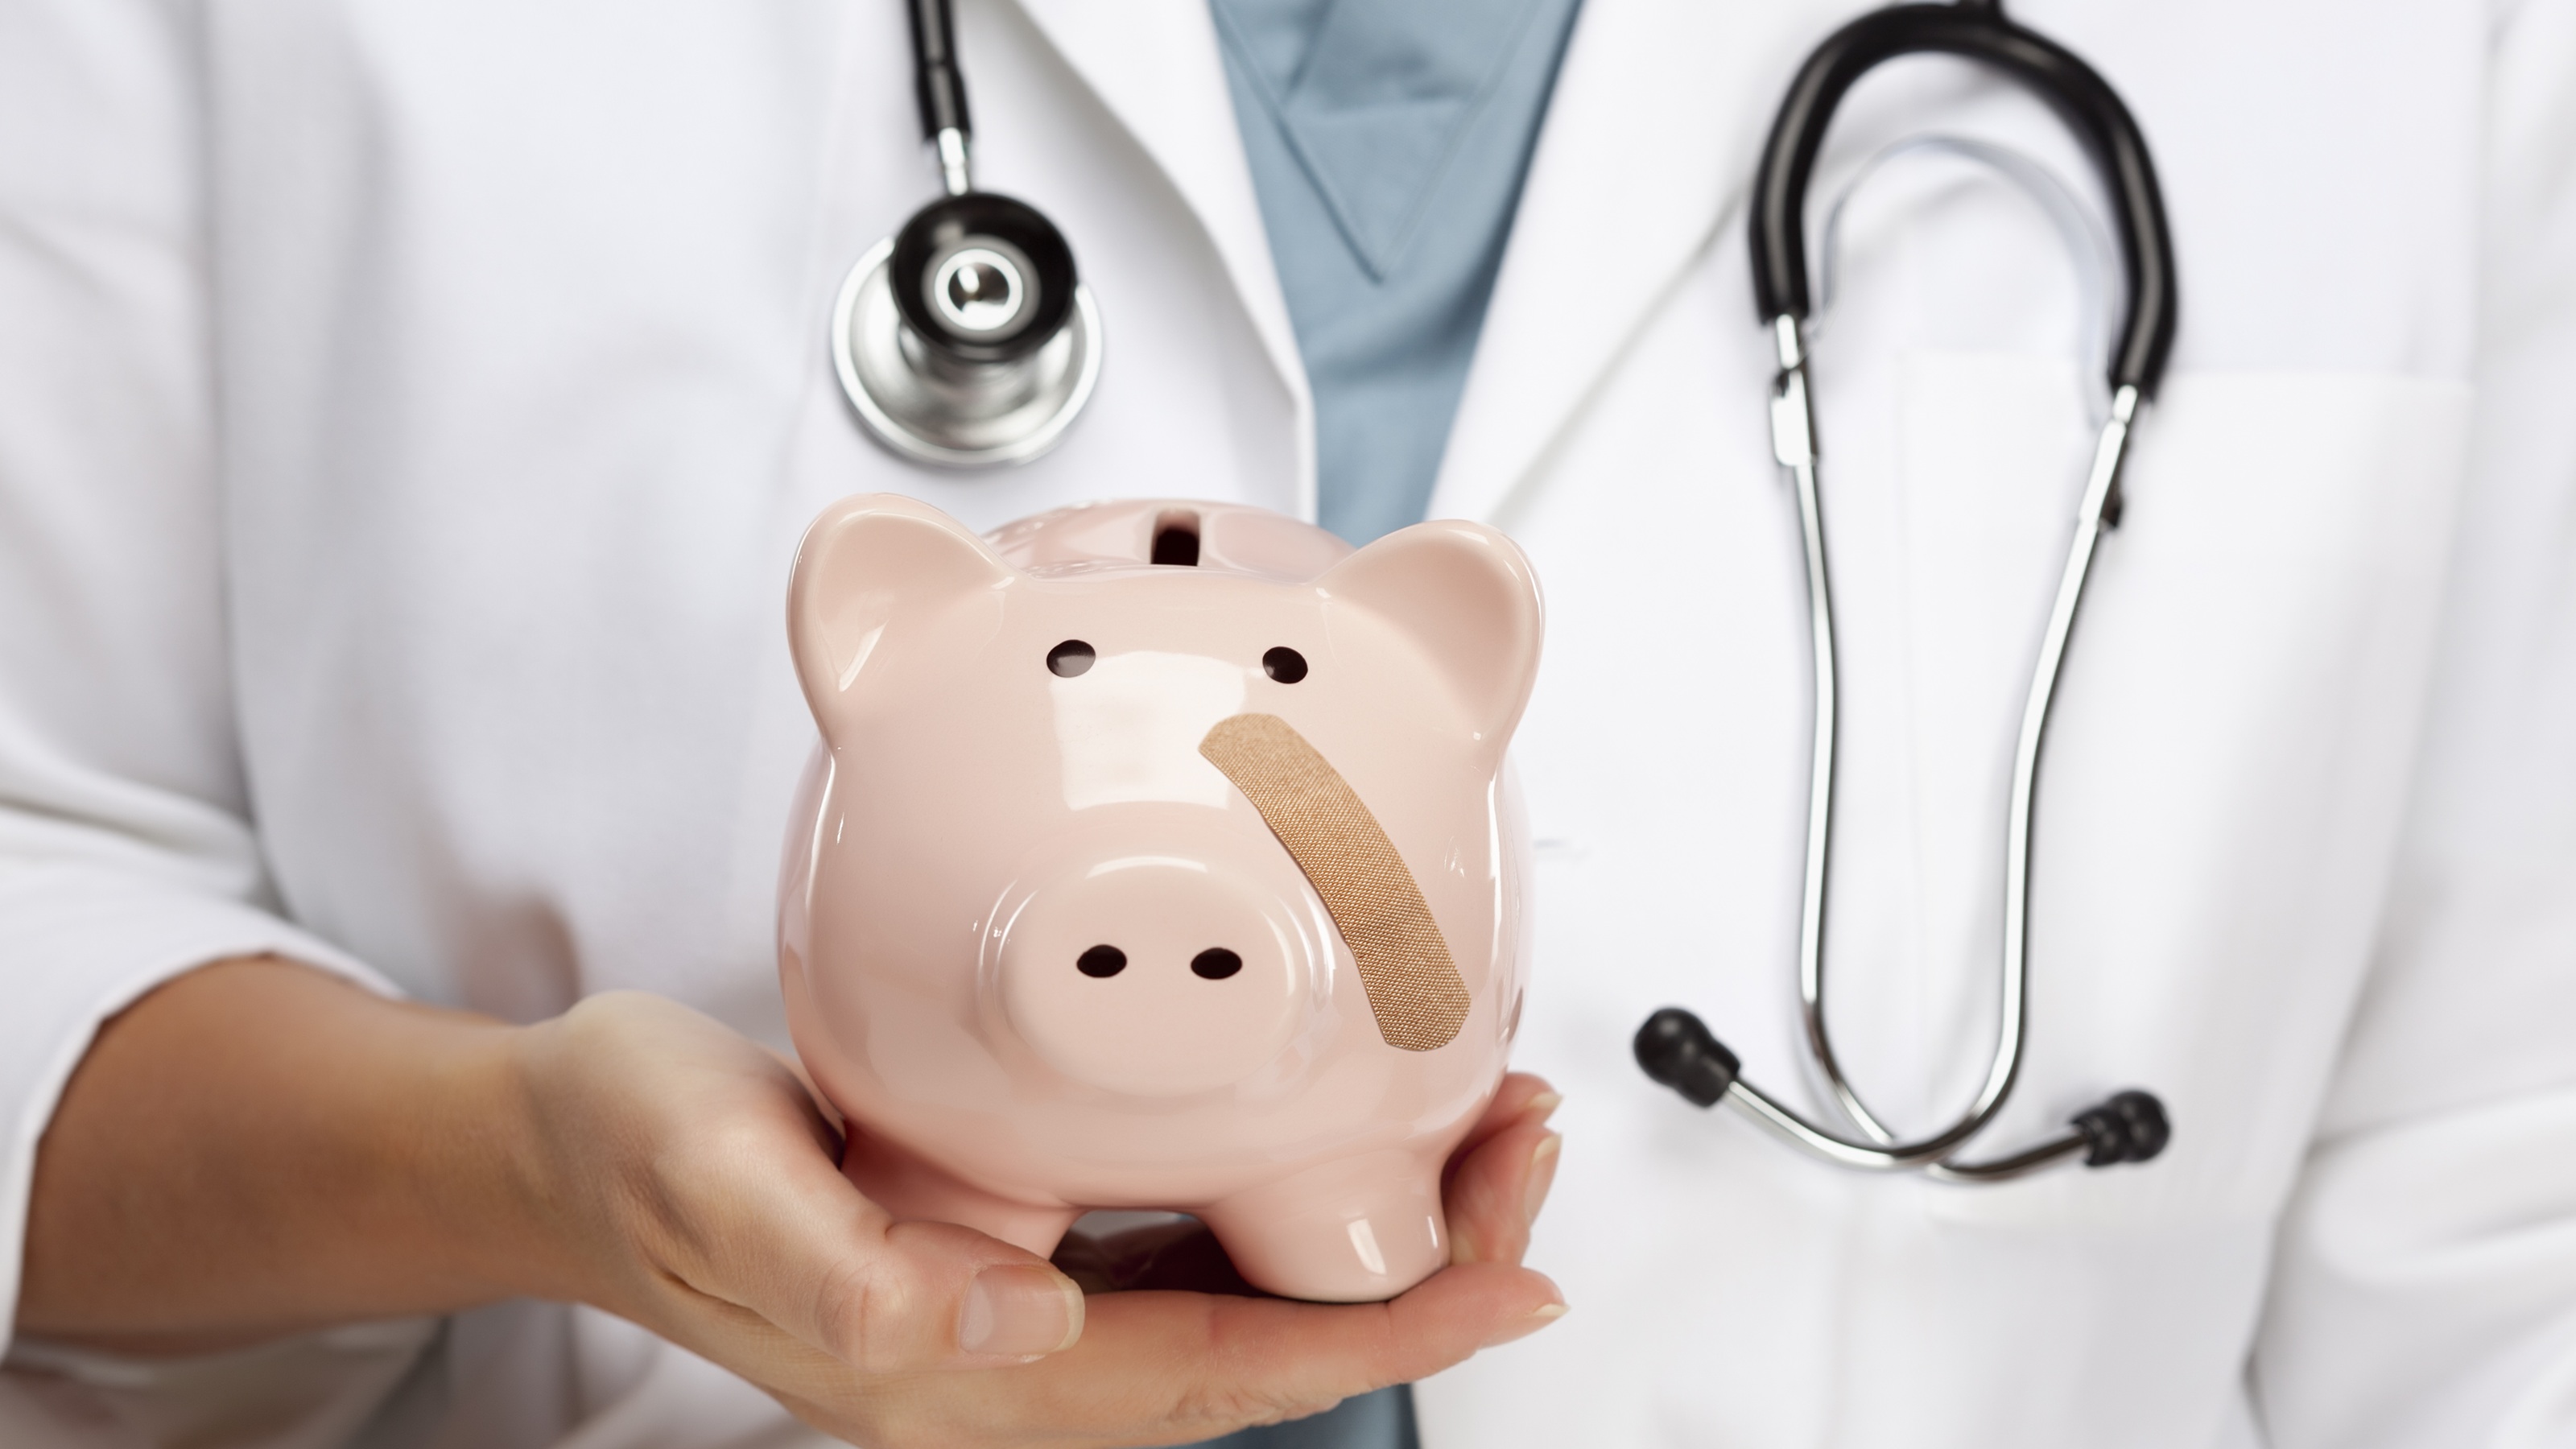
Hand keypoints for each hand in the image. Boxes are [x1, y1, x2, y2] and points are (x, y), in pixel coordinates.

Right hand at [506, 993, 1565, 1447]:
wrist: (567, 1146)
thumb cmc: (637, 1155)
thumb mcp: (718, 1186)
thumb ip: (855, 1276)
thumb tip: (1013, 1324)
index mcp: (968, 1370)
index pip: (1229, 1372)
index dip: (1391, 1335)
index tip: (1514, 1278)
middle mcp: (1019, 1362)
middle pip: (1274, 1346)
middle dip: (1427, 1270)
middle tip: (1525, 1153)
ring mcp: (1026, 1314)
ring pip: (1252, 1298)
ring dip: (1383, 1229)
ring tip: (1480, 1133)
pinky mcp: (1020, 1247)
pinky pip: (1197, 1245)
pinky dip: (1297, 1192)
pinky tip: (1341, 1124)